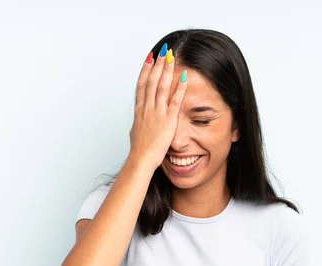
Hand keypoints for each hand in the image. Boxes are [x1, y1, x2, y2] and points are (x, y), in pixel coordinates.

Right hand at [128, 44, 187, 169]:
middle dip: (157, 64)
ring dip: (167, 69)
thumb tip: (139, 123)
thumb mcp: (137, 134)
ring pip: (162, 86)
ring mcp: (157, 113)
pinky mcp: (168, 120)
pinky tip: (185, 76)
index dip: (146, 70)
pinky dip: (180, 87)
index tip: (150, 58)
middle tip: (162, 50)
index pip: (142, 85)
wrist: (140, 160)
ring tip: (172, 56)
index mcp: (140, 111)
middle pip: (151, 80)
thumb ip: (140, 125)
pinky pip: (175, 100)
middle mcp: (147, 108)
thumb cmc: (139, 152)